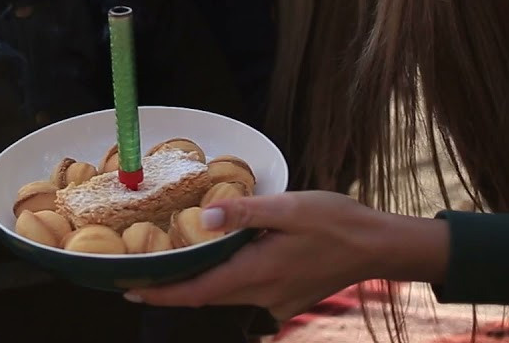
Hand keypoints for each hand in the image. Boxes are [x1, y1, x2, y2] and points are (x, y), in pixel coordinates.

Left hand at [125, 191, 448, 321]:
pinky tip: (226, 258)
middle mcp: (263, 294)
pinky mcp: (289, 297)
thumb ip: (244, 214)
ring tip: (175, 263)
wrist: (380, 246)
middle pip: (207, 296)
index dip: (160, 293)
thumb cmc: (336, 222)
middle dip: (173, 287)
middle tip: (141, 274)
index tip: (129, 291)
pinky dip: (229, 278)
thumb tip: (204, 220)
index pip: (196, 292)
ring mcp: (277, 300)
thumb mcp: (289, 207)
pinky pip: (249, 290)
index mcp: (257, 273)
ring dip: (201, 282)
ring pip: (227, 294)